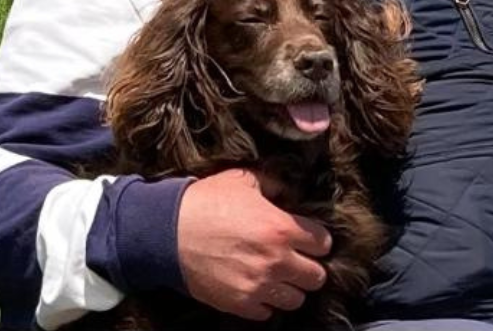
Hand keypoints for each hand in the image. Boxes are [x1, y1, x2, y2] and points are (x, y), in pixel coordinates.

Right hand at [176, 168, 330, 319]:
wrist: (169, 231)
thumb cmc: (207, 201)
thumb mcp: (244, 180)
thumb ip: (274, 184)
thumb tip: (288, 191)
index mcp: (280, 228)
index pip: (323, 243)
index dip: (317, 239)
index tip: (309, 238)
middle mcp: (275, 261)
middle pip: (316, 277)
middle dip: (310, 266)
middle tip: (297, 258)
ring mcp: (258, 287)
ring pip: (296, 300)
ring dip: (290, 287)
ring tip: (278, 275)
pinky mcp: (240, 304)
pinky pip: (268, 313)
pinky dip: (266, 302)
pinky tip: (257, 286)